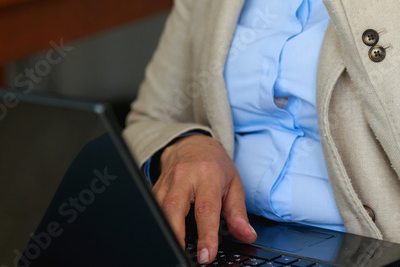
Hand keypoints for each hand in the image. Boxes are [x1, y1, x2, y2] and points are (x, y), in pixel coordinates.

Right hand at [153, 134, 256, 263]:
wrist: (192, 144)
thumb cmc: (214, 165)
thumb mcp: (233, 184)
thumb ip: (238, 213)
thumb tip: (247, 235)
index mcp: (208, 175)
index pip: (206, 209)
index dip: (207, 235)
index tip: (207, 255)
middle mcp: (184, 176)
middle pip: (174, 208)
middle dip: (176, 235)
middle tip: (183, 255)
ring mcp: (166, 181)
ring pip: (159, 208)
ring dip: (165, 230)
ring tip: (174, 249)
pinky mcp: (155, 187)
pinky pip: (153, 207)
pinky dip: (158, 223)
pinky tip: (164, 235)